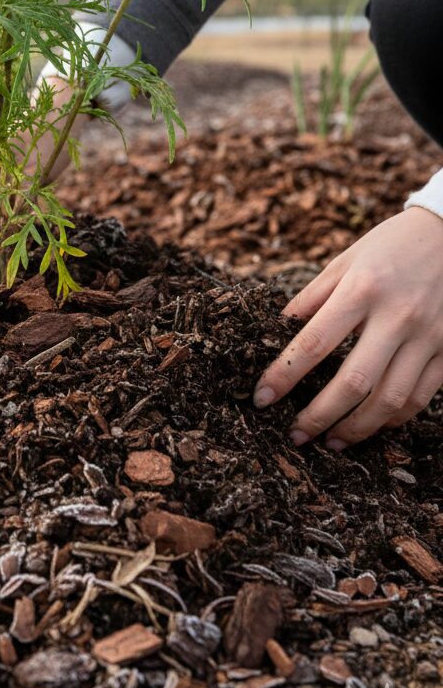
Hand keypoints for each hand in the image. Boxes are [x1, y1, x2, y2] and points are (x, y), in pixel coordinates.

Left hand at [254, 207, 442, 449]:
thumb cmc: (392, 245)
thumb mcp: (346, 260)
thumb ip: (312, 297)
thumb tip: (278, 330)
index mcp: (362, 289)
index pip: (313, 343)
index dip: (283, 376)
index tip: (261, 399)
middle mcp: (398, 316)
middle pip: (354, 382)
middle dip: (319, 416)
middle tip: (295, 436)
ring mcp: (429, 336)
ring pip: (391, 399)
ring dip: (356, 428)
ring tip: (330, 442)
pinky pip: (420, 396)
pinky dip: (393, 418)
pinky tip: (371, 425)